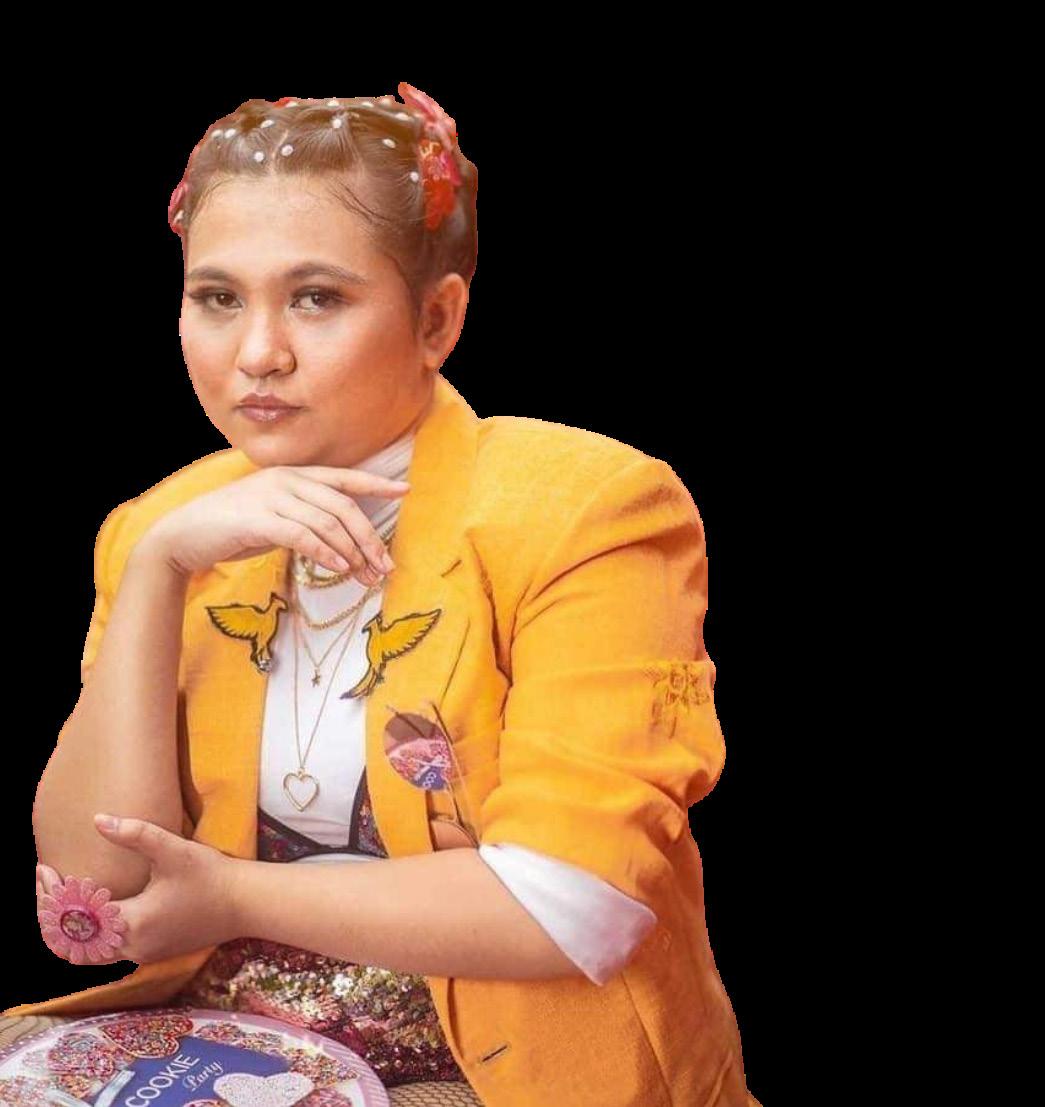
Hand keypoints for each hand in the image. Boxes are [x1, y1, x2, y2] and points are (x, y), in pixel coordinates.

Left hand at [37, 815, 243, 965]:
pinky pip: (105, 953)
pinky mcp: (150, 953)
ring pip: (86, 954)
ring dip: (68, 930)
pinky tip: (91, 912)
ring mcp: (140, 955)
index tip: (44, 870)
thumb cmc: (210, 876)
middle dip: (51, 915)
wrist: (244, 904)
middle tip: (47, 885)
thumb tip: (98, 819)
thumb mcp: (172, 850)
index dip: (51, 894)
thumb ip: (135, 834)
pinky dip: (88, 936)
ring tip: (62, 900)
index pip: (73, 916)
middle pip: (70, 944)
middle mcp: (130, 947)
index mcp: (131, 923)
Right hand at [138, 465, 409, 586]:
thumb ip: (307, 521)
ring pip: (328, 522)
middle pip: (344, 506)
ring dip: (352, 552)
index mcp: (294, 475)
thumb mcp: (276, 518)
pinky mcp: (258, 519)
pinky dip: (325, 552)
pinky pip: (303, 535)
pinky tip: (340, 568)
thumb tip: (344, 545)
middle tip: (385, 566)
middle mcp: (287, 480)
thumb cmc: (234, 529)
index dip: (376, 483)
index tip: (405, 490)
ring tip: (366, 576)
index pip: (344, 477)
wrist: (183, 536)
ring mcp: (272, 496)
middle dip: (370, 538)